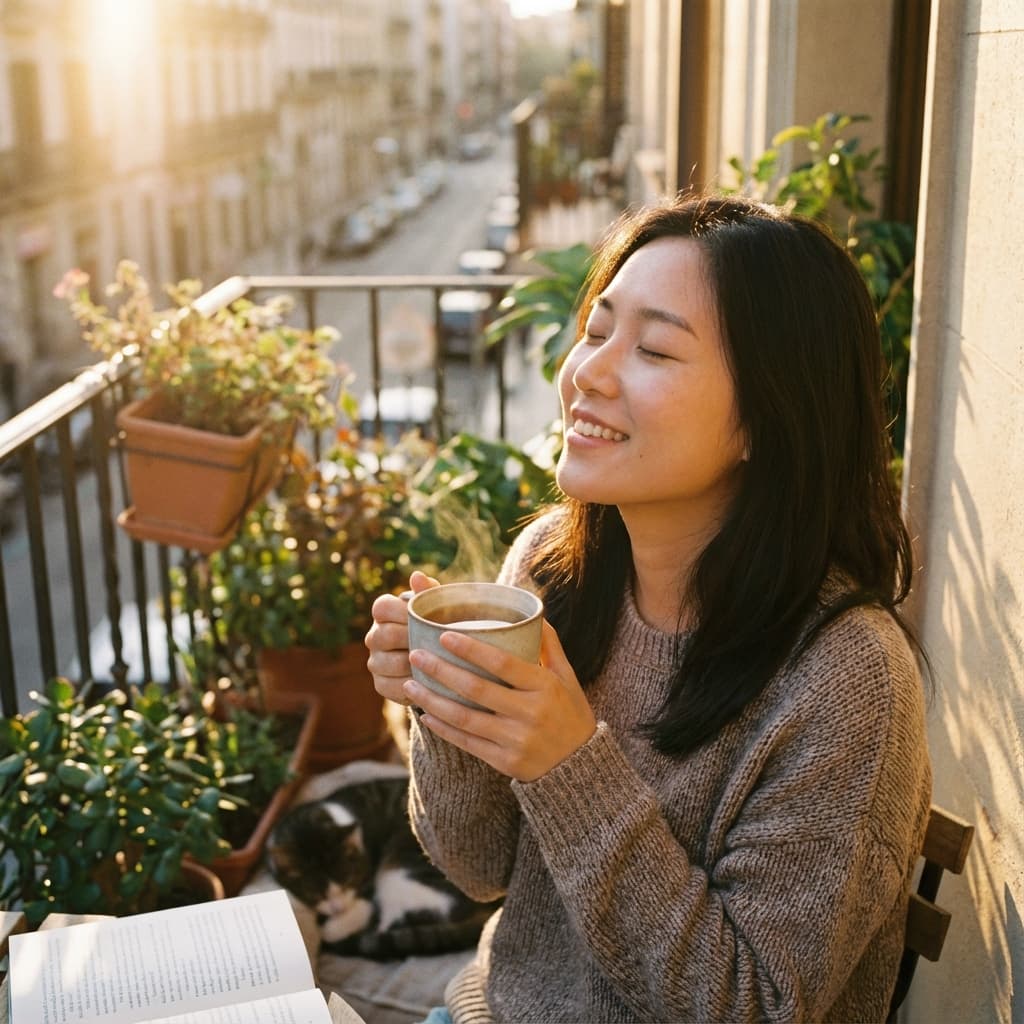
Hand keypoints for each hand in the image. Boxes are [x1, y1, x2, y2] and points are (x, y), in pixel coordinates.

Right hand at [364, 570, 437, 704]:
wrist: (441, 660)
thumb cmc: (437, 625)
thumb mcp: (437, 607)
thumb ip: (427, 591)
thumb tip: (416, 576)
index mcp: (383, 612)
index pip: (382, 607)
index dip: (403, 612)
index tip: (426, 617)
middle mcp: (374, 636)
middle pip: (385, 635)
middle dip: (411, 638)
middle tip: (436, 642)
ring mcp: (375, 662)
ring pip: (390, 663)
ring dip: (415, 664)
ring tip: (436, 662)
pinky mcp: (380, 685)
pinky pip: (393, 686)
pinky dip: (413, 685)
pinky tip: (429, 682)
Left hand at [403, 620, 596, 781]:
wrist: (580, 767)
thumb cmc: (570, 713)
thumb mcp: (567, 678)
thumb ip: (549, 646)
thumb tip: (532, 612)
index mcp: (544, 687)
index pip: (502, 663)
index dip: (471, 649)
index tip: (444, 635)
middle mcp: (529, 713)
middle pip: (477, 689)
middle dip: (441, 670)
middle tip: (416, 655)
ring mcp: (516, 740)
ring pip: (465, 718)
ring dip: (433, 700)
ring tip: (409, 684)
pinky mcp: (505, 761)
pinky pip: (467, 742)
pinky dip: (443, 728)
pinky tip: (426, 715)